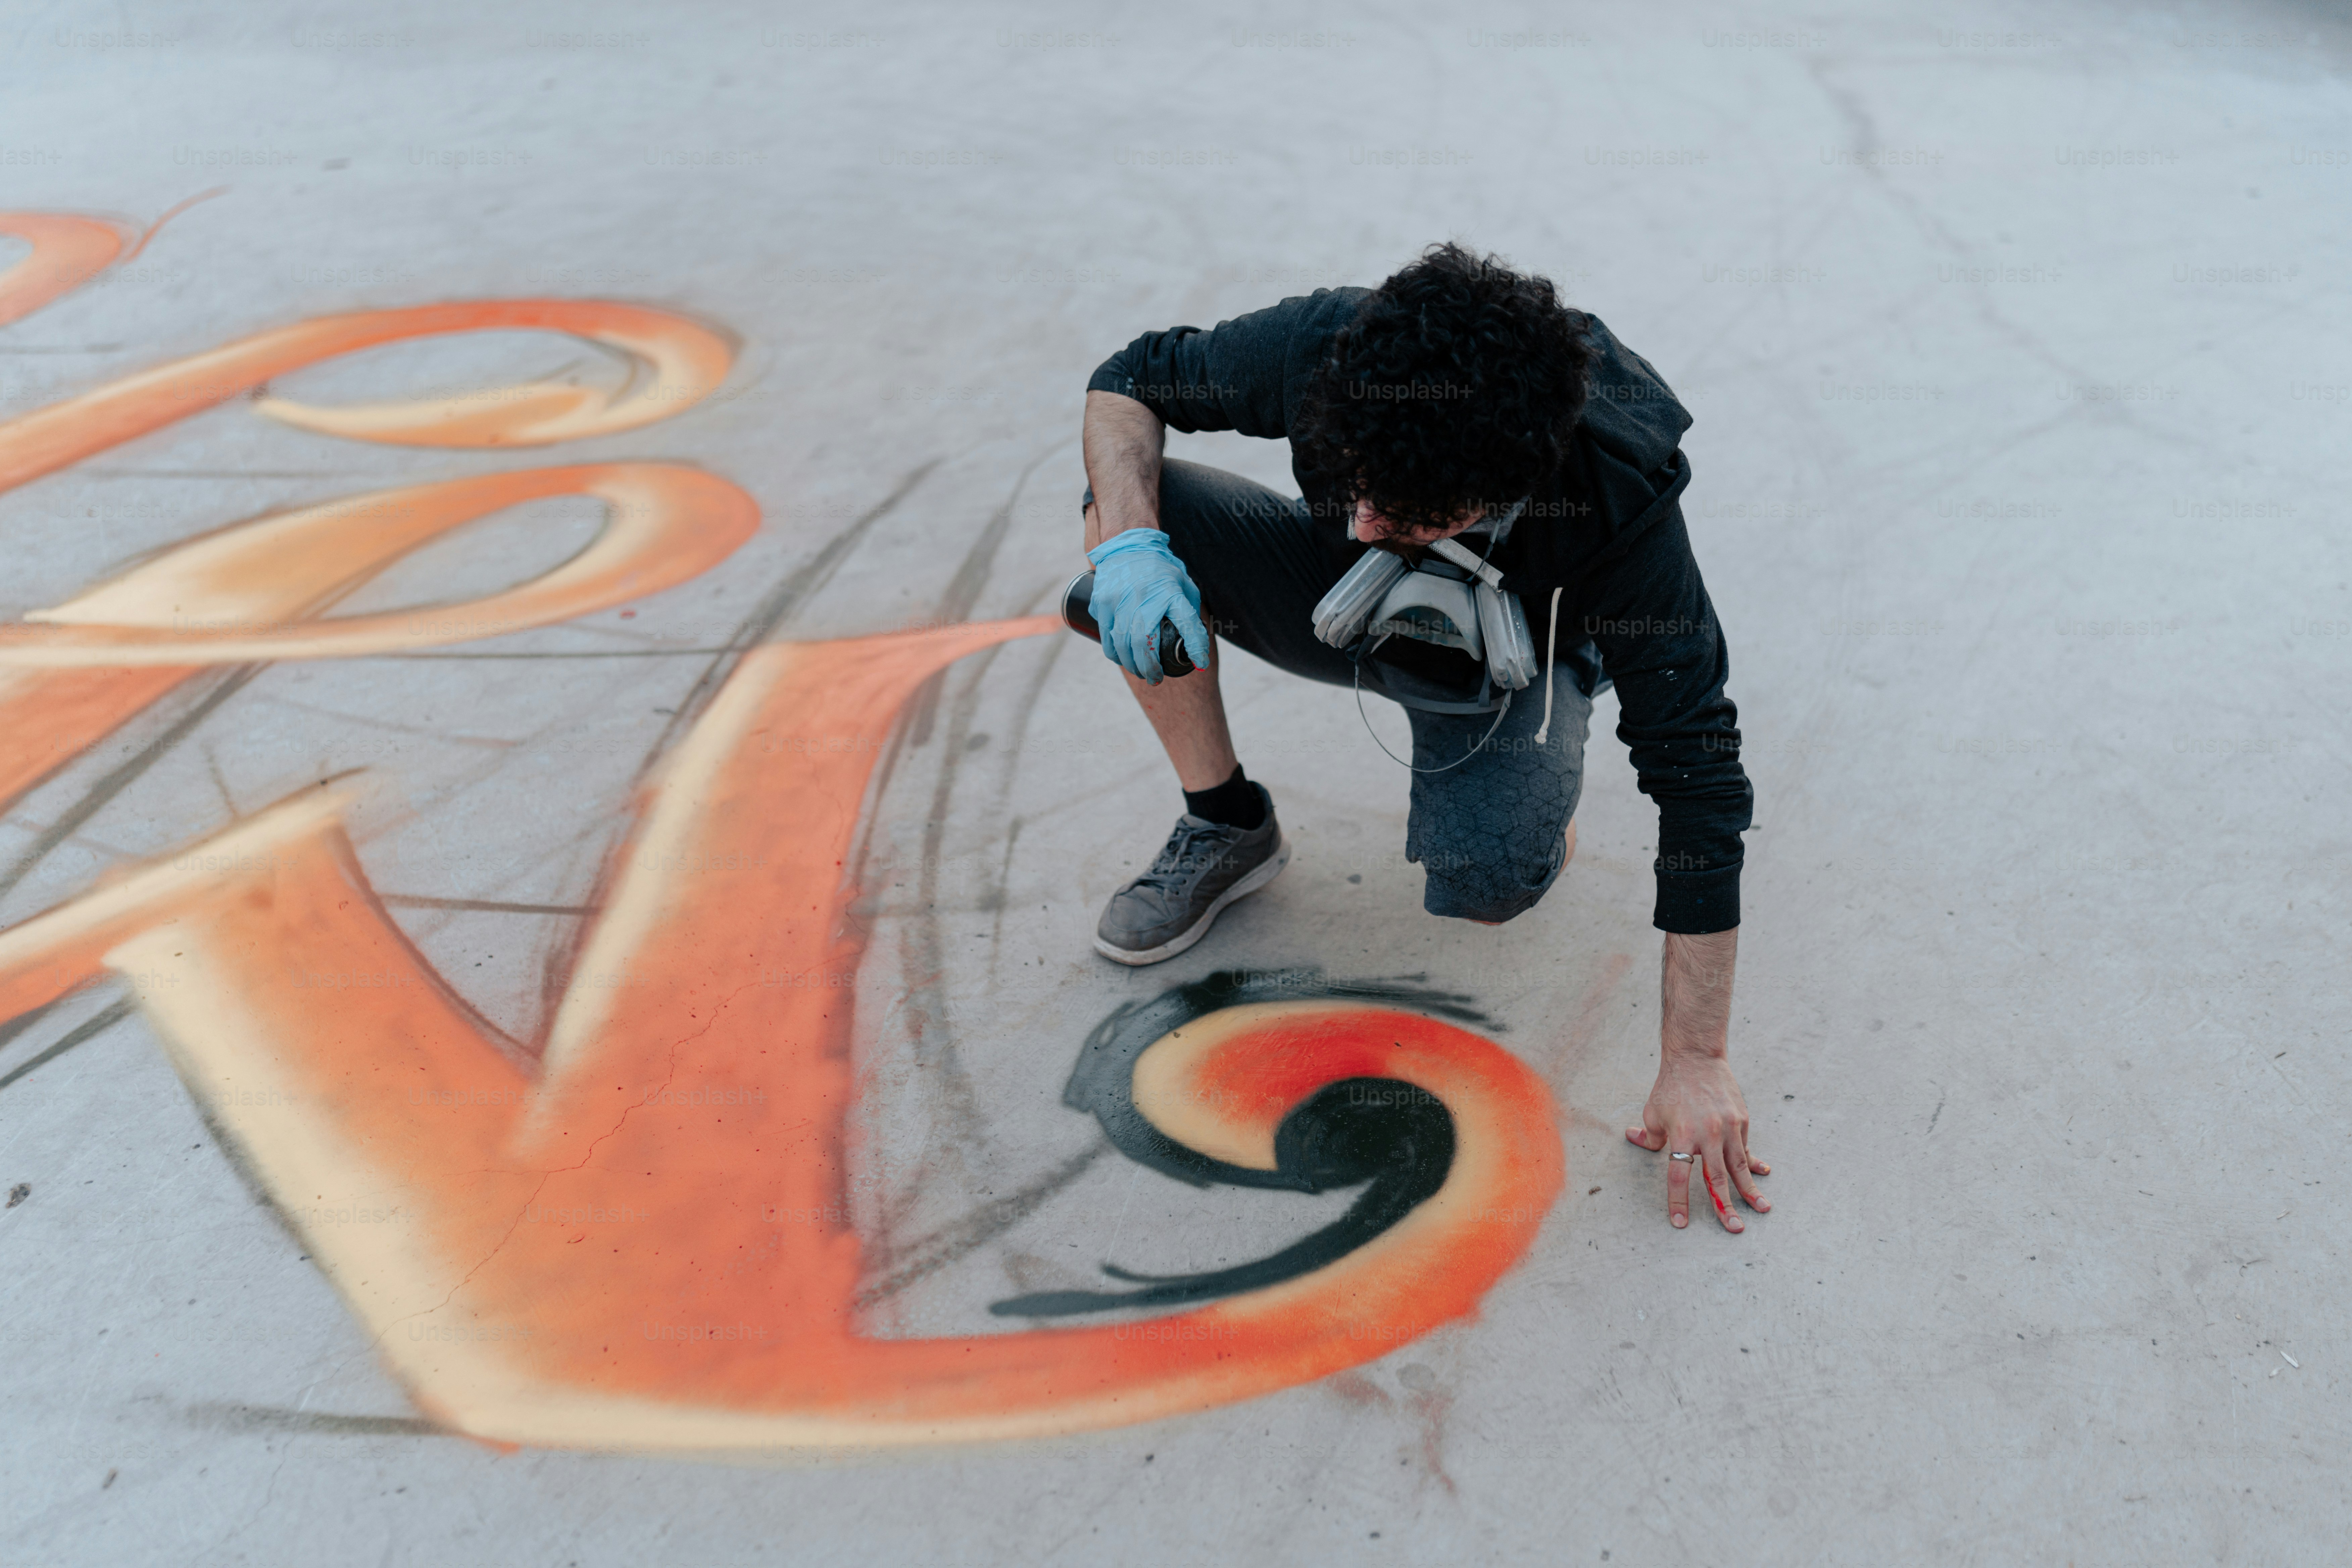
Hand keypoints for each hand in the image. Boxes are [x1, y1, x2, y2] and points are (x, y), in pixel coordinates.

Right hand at [1086, 528, 1209, 683]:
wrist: (1127, 545)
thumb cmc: (1159, 568)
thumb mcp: (1182, 583)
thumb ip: (1189, 608)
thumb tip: (1196, 641)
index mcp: (1171, 592)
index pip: (1188, 623)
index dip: (1195, 647)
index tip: (1199, 664)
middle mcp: (1145, 597)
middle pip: (1144, 644)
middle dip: (1149, 668)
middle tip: (1155, 679)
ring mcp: (1120, 600)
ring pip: (1122, 644)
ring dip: (1130, 664)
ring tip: (1139, 672)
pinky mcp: (1103, 602)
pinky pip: (1106, 636)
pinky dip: (1114, 653)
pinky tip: (1121, 659)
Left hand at [1626, 1052, 1769, 1231]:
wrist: (1696, 1058)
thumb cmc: (1670, 1087)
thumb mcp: (1653, 1111)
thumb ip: (1649, 1135)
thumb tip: (1634, 1140)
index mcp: (1682, 1135)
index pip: (1679, 1176)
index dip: (1678, 1201)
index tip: (1680, 1223)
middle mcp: (1707, 1134)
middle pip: (1717, 1178)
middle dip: (1725, 1206)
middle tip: (1734, 1229)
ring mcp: (1727, 1127)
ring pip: (1739, 1166)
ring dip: (1750, 1190)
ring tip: (1762, 1209)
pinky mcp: (1741, 1120)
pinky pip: (1745, 1148)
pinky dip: (1753, 1163)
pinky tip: (1762, 1174)